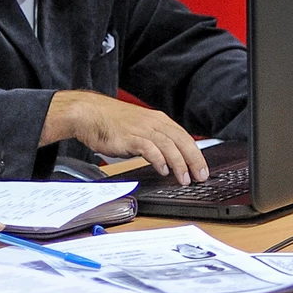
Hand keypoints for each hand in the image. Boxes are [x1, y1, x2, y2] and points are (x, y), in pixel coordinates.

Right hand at [43, 90, 208, 185]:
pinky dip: (159, 160)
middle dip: (194, 160)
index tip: (203, 168)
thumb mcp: (139, 129)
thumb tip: (168, 158)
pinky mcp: (130, 137)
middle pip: (182, 141)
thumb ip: (154, 141)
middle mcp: (153, 123)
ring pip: (169, 146)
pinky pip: (150, 148)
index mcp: (158, 120)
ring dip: (179, 164)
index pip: (184, 137)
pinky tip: (163, 170)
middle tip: (201, 176)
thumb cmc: (111, 123)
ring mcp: (142, 129)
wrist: (89, 114)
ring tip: (184, 178)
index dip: (196, 154)